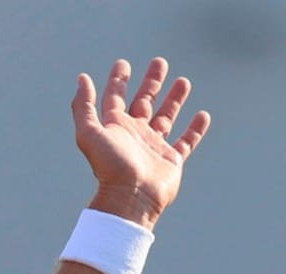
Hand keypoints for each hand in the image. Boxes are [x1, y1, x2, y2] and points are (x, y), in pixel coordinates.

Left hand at [73, 57, 210, 227]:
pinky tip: (203, 115)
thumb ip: (83, 107)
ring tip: (183, 81)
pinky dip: (195, 130)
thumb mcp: (89, 134)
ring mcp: (154, 147)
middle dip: (151, 82)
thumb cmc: (110, 167)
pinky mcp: (171, 161)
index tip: (122, 64)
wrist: (131, 198)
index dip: (118, 81)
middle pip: (144, 102)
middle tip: (159, 63)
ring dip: (174, 100)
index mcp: (116, 128)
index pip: (116, 98)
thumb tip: (82, 79)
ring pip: (166, 117)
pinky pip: (187, 142)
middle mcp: (135, 136)